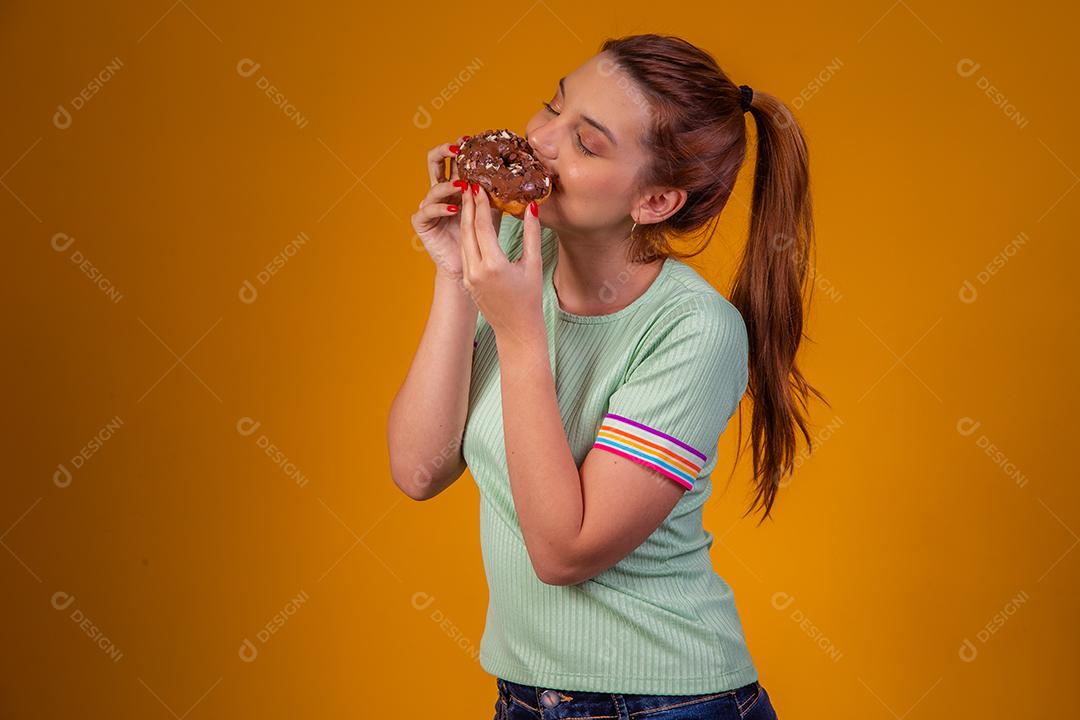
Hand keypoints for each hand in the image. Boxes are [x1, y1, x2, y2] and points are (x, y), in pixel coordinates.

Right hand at [410, 136, 502, 280]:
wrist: (470, 267)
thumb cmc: (483, 238)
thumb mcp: (495, 210)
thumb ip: (499, 193)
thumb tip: (520, 177)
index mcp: (456, 184)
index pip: (455, 159)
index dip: (461, 147)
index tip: (474, 139)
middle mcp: (440, 191)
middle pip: (435, 162)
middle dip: (444, 151)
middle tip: (458, 149)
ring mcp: (429, 206)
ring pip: (432, 187)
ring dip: (448, 185)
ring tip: (463, 186)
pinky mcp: (422, 223)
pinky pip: (426, 210)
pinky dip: (441, 208)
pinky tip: (455, 208)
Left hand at [459, 183, 544, 341]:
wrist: (516, 330)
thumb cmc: (529, 299)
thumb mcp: (532, 265)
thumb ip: (531, 234)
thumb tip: (532, 207)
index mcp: (493, 265)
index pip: (481, 227)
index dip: (479, 204)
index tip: (478, 185)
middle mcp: (476, 270)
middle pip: (467, 230)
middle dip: (467, 206)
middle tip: (468, 185)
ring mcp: (468, 277)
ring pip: (463, 241)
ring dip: (464, 219)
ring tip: (468, 200)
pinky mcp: (466, 281)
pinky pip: (465, 253)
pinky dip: (466, 236)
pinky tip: (470, 224)